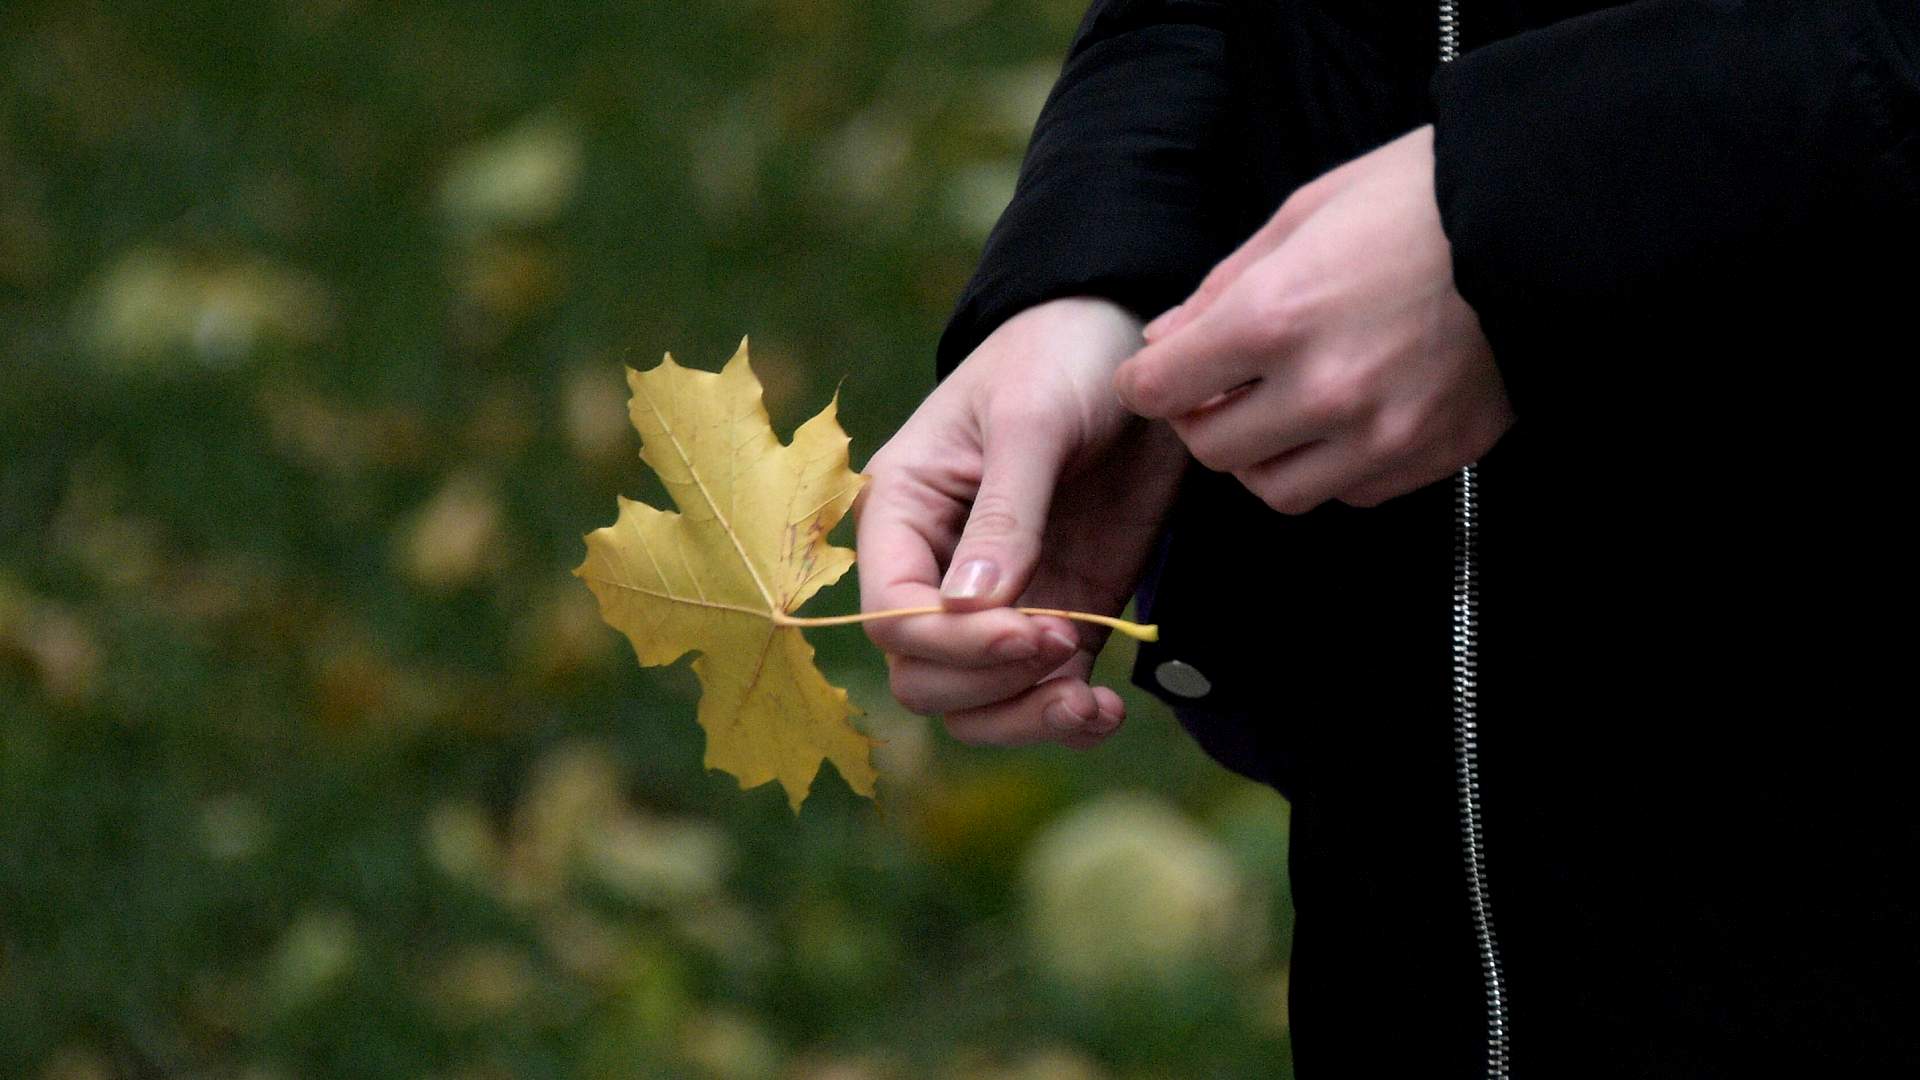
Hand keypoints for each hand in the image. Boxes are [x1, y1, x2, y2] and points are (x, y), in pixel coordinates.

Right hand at [856, 298, 1186, 748]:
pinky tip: (1106, 711)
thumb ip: (1006, 515)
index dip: (954, 645)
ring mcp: (999, 603)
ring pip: (973, 707)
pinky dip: (1067, 720)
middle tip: (1069, 643)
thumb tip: (971, 608)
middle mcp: (936, 569)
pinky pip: (1040, 698)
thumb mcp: (1031, 419)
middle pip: (923, 678)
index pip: (893, 615)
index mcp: (901, 513)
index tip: (1034, 632)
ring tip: (1090, 706)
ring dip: (1026, 721)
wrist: (1133, 347)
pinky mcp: (1060, 617)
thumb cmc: (1061, 357)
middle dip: (989, 685)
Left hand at [1114, 125, 1513, 511]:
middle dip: (1202, 420)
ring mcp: (1381, 434)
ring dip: (1263, 456)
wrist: (1547, 221)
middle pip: (1212, 451)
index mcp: (1274, 317)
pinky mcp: (1430, 456)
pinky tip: (1346, 417)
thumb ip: (1222, 289)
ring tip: (1283, 407)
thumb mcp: (1302, 215)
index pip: (1160, 390)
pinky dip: (1330, 465)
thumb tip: (1165, 342)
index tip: (1153, 373)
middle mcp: (1323, 389)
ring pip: (1276, 490)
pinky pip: (1348, 492)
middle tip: (1218, 388)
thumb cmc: (1418, 200)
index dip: (1145, 381)